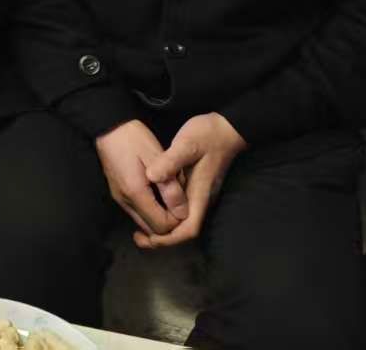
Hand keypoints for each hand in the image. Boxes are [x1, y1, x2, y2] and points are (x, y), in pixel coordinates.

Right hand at [94, 119, 188, 238]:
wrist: (108, 125)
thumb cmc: (133, 137)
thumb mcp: (156, 157)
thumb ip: (170, 187)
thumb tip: (182, 213)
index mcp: (135, 193)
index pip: (162, 226)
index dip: (178, 220)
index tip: (185, 203)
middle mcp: (124, 201)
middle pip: (152, 230)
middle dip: (169, 222)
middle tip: (180, 202)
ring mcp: (119, 199)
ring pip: (144, 223)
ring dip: (160, 216)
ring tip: (170, 196)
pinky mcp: (118, 194)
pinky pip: (137, 213)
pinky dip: (151, 210)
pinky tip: (158, 193)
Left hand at [134, 113, 245, 248]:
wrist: (227, 127)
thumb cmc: (209, 135)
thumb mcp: (187, 143)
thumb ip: (170, 160)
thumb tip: (151, 177)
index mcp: (199, 194)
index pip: (188, 228)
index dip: (170, 238)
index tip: (149, 238)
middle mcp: (200, 199)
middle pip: (184, 230)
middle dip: (162, 238)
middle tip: (138, 237)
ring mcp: (198, 194)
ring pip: (181, 220)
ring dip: (163, 228)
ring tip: (140, 228)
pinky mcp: (194, 186)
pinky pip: (180, 209)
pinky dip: (165, 213)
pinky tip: (151, 206)